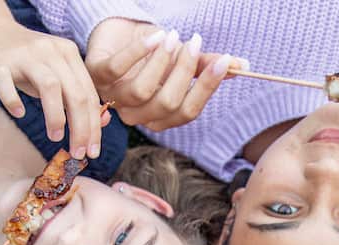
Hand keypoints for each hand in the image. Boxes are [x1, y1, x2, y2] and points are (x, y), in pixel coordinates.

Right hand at [0, 16, 106, 154]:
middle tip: (78, 153)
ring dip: (56, 117)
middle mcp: (51, 51)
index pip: (89, 95)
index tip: (93, 152)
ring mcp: (24, 55)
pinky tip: (19, 113)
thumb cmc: (27, 62)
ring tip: (55, 138)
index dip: (94, 126)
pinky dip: (14, 99)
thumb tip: (100, 124)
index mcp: (69, 54)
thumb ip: (76, 96)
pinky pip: (7, 82)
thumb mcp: (55, 74)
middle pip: (75, 93)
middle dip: (81, 128)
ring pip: (50, 86)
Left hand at [85, 19, 239, 130]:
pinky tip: (154, 36)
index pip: (188, 112)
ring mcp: (115, 97)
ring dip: (161, 61)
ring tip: (174, 36)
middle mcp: (137, 114)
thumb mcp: (182, 58)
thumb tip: (242, 67)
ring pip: (141, 91)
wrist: (120, 33)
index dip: (206, 88)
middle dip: (185, 72)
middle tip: (196, 43)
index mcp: (160, 117)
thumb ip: (207, 65)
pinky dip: (137, 52)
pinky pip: (117, 69)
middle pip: (167, 104)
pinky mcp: (96, 76)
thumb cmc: (153, 52)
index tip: (225, 62)